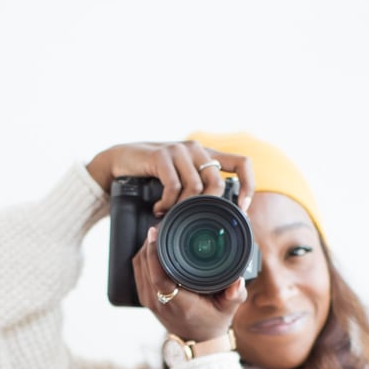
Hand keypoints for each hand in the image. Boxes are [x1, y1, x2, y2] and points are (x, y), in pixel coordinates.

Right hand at [86, 140, 253, 215]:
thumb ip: (199, 191)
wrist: (120, 160)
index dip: (248, 186)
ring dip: (183, 208)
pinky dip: (168, 203)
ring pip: (196, 186)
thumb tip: (219, 218)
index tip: (242, 208)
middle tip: (193, 219)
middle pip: (218, 181)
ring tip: (170, 215)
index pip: (242, 163)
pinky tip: (159, 209)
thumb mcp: (181, 180)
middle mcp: (196, 149)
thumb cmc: (153, 175)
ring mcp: (179, 150)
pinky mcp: (161, 155)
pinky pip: (174, 186)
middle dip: (208, 206)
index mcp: (207, 155)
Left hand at [133, 226, 247, 342]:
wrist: (198, 341)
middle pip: (144, 266)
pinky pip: (138, 270)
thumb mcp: (228, 309)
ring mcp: (150, 300)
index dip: (154, 254)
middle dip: (150, 242)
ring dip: (146, 247)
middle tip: (163, 224)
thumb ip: (235, 295)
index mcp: (178, 303)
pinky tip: (154, 246)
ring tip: (159, 232)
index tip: (155, 233)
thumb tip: (238, 281)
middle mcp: (160, 302)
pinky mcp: (145, 298)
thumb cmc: (213, 321)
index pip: (159, 277)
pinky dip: (144, 256)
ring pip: (139, 265)